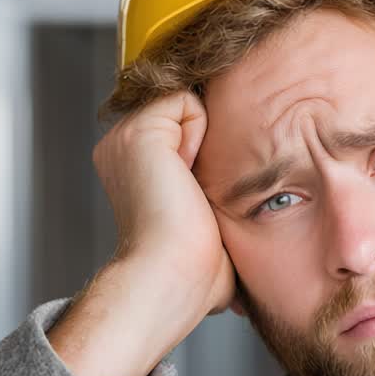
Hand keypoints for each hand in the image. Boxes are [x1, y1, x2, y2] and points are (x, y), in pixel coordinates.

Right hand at [47, 92, 235, 375]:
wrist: (174, 275)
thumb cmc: (195, 269)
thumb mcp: (210, 224)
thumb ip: (216, 202)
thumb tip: (252, 238)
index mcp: (135, 168)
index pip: (186, 129)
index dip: (210, 151)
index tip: (203, 194)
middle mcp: (122, 148)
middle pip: (190, 113)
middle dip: (210, 144)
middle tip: (194, 194)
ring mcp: (124, 136)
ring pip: (189, 104)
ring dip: (205, 142)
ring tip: (188, 186)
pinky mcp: (138, 128)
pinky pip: (186, 100)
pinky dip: (199, 132)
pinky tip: (185, 172)